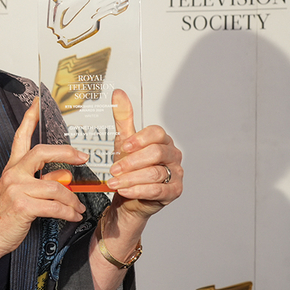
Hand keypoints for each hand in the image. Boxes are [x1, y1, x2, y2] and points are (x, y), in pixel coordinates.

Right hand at [0, 98, 88, 255]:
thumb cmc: (5, 216)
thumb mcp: (21, 193)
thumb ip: (40, 180)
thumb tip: (63, 175)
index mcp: (12, 168)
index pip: (20, 137)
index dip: (29, 119)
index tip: (37, 102)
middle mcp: (13, 174)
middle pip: (42, 152)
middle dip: (66, 152)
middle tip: (83, 157)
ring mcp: (17, 189)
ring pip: (55, 186)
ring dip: (72, 198)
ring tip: (78, 207)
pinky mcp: (22, 206)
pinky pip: (54, 206)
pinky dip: (68, 212)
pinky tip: (73, 216)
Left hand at [105, 89, 182, 219]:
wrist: (128, 196)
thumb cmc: (129, 167)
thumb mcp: (123, 141)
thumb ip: (123, 118)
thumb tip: (118, 93)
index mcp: (163, 140)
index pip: (157, 133)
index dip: (140, 139)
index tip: (124, 147)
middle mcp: (173, 155)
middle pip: (156, 153)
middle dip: (131, 162)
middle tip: (114, 169)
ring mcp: (176, 173)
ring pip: (155, 173)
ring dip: (131, 178)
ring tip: (114, 182)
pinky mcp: (174, 191)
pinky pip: (158, 190)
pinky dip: (139, 190)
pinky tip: (125, 191)